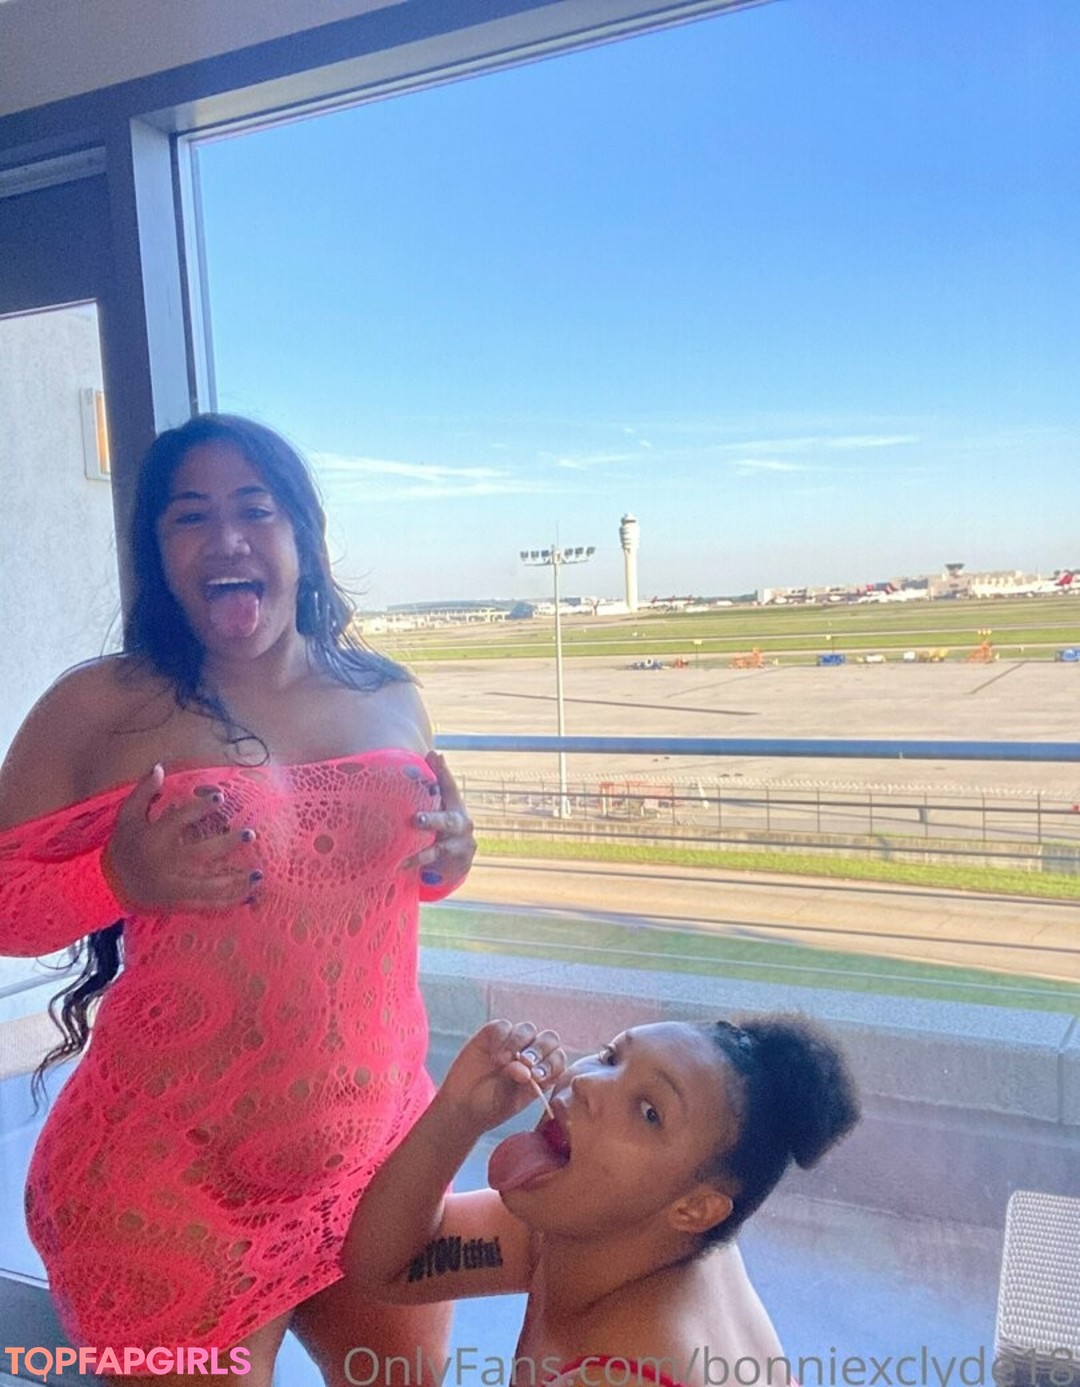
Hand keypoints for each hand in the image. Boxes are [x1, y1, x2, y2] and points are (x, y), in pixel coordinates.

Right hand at [102, 764, 261, 912]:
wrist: (107, 886)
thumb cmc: (122, 847)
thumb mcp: (126, 817)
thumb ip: (142, 792)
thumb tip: (159, 767)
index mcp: (152, 839)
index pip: (179, 820)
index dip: (200, 807)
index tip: (220, 797)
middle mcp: (164, 864)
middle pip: (201, 854)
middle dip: (227, 844)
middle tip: (250, 833)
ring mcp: (172, 887)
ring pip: (209, 886)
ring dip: (236, 881)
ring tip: (258, 873)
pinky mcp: (177, 903)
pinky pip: (206, 905)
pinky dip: (228, 902)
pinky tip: (246, 895)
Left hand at [404, 751, 475, 889]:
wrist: (457, 863)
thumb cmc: (442, 828)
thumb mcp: (440, 807)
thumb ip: (431, 788)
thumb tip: (425, 754)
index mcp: (455, 806)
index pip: (449, 787)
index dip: (442, 771)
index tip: (434, 755)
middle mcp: (461, 824)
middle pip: (447, 821)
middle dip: (432, 820)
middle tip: (416, 819)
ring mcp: (461, 846)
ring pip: (440, 849)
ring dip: (422, 853)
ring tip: (404, 858)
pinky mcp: (457, 864)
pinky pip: (434, 865)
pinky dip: (416, 865)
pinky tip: (400, 866)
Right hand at [438, 1019, 564, 1132]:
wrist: (461, 1105)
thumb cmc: (488, 1107)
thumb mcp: (505, 1101)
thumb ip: (515, 1084)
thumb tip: (524, 1069)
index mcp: (542, 1073)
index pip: (558, 1060)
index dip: (552, 1064)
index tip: (537, 1076)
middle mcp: (531, 1055)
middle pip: (549, 1039)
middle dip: (540, 1049)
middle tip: (525, 1062)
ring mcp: (513, 1043)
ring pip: (528, 1029)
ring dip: (518, 1042)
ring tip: (503, 1061)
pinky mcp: (493, 1034)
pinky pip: (504, 1026)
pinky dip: (501, 1038)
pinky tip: (493, 1055)